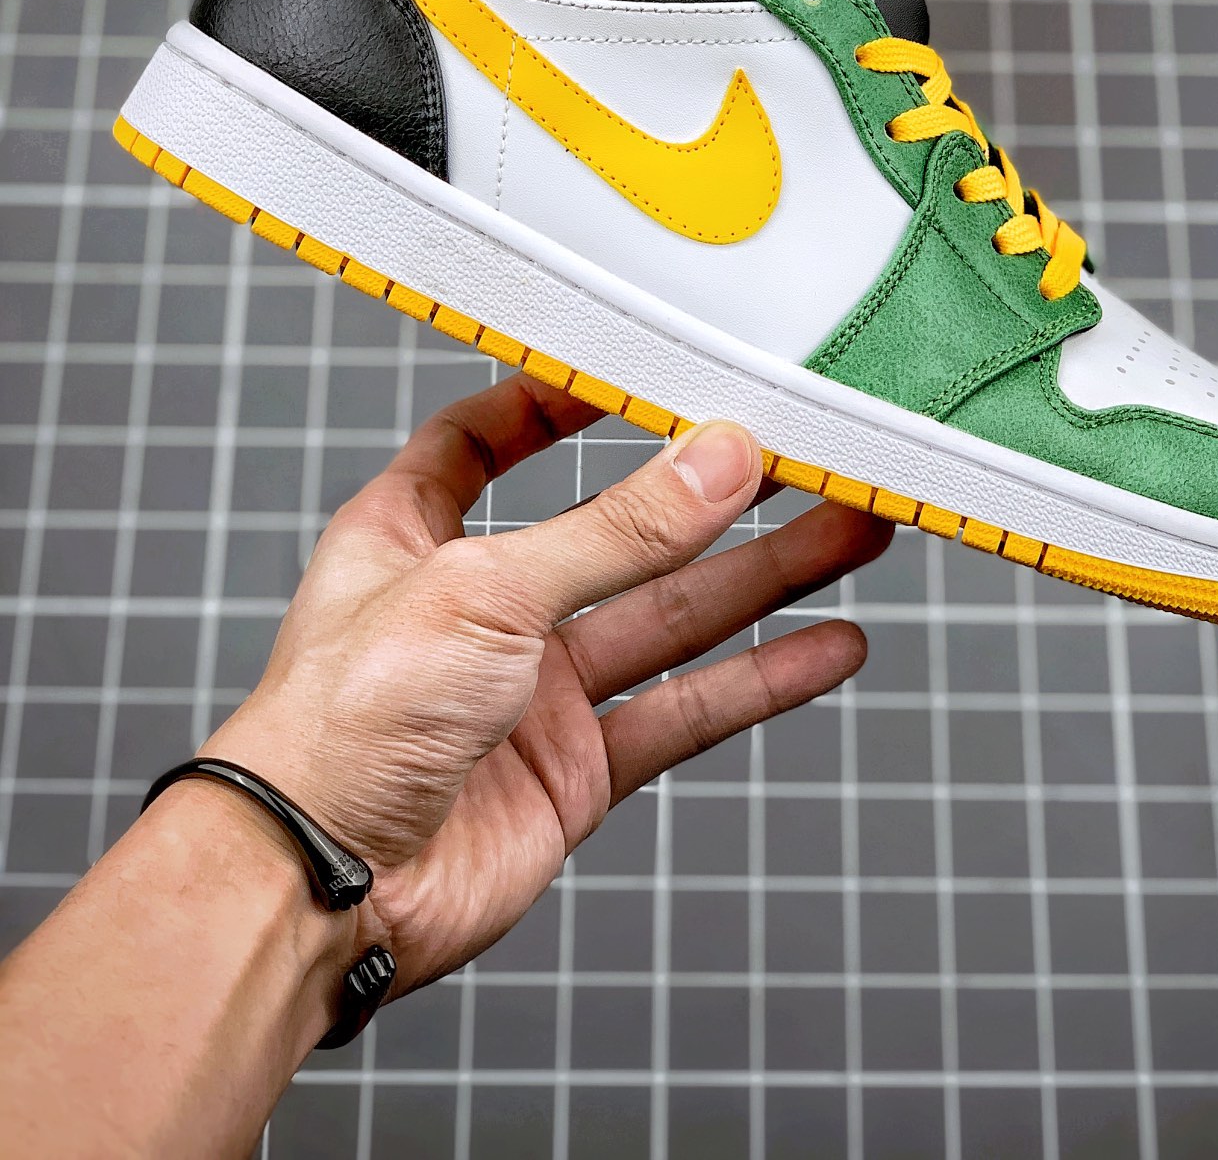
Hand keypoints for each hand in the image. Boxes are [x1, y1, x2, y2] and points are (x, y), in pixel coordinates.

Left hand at [206, 375, 889, 995]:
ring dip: (766, 577)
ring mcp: (532, 691)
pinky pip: (686, 710)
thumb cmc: (342, 723)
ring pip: (671, 616)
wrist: (320, 891)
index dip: (560, 401)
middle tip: (807, 455)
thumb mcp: (485, 588)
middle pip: (619, 529)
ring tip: (855, 529)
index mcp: (415, 533)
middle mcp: (480, 605)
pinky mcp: (575, 769)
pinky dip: (762, 680)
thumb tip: (718, 460)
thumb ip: (616, 530)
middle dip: (715, 495)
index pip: (489, 438)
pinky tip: (830, 648)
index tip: (646, 368)